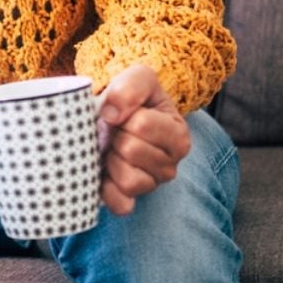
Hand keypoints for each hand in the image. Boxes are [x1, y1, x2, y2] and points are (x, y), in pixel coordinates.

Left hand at [96, 64, 190, 215]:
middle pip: (131, 151)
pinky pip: (121, 205)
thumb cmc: (130, 99)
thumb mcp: (137, 77)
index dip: (123, 115)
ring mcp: (152, 184)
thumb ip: (131, 86)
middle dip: (115, 137)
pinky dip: (107, 191)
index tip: (123, 114)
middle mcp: (171, 164)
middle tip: (115, 132)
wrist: (113, 116)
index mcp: (178, 133)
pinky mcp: (132, 201)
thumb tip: (111, 114)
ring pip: (129, 180)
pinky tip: (104, 172)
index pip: (142, 125)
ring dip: (111, 161)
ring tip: (111, 149)